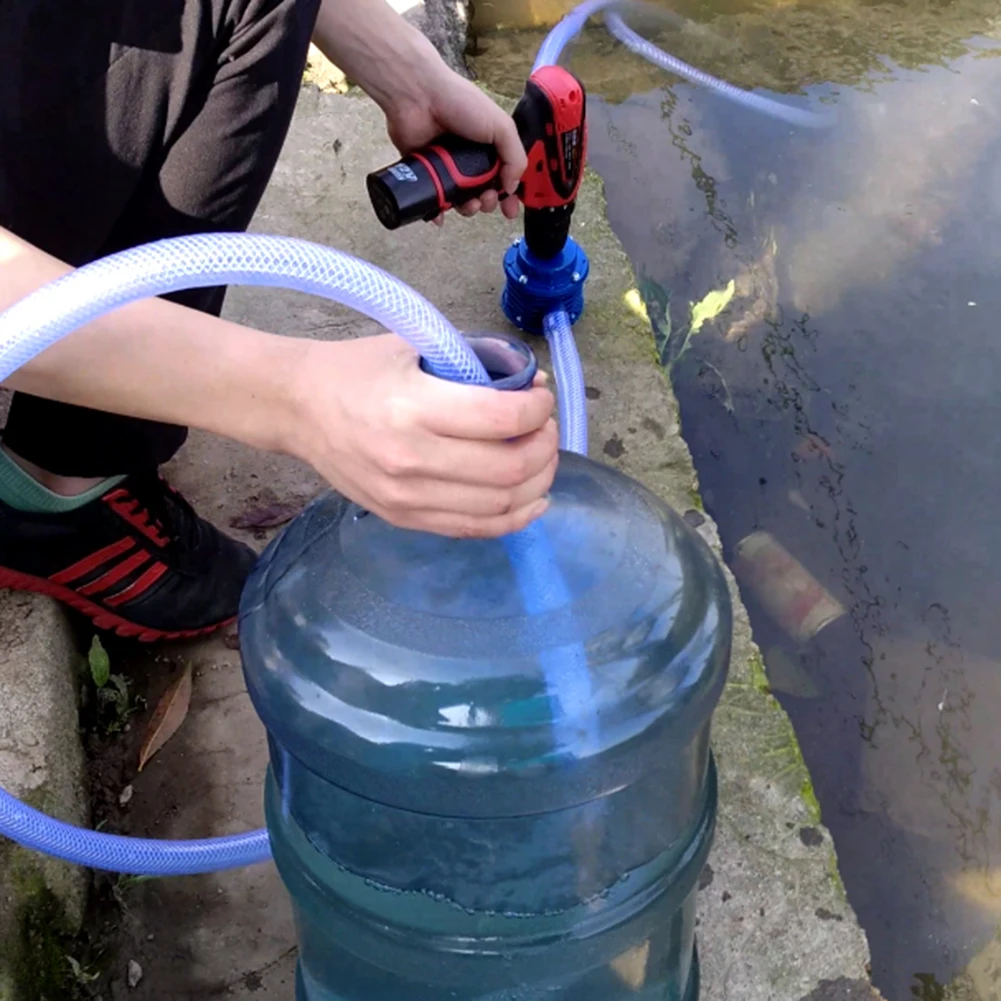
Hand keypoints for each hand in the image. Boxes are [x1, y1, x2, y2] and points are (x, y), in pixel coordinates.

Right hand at [289, 334, 557, 536]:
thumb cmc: (358, 370)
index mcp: (412, 406)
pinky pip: (475, 529)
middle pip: (508, 468)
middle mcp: (410, 459)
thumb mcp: (414, 347)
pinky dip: (515, 518)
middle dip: (544, 445)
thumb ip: (474, 363)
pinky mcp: (404, 519)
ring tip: (542, 458)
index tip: (541, 397)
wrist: (298, 408)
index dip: (538, 409)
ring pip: (500, 505)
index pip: (501, 417)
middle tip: (545, 427)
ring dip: (537, 481)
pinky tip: (533, 499)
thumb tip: (534, 386)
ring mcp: (406, 497)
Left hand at [383, 62, 526, 221]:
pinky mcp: (426, 172)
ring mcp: (446, 166)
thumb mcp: (501, 126)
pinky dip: (437, 212)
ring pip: (460, 200)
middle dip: (488, 202)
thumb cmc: (459, 101)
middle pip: (483, 192)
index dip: (509, 195)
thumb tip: (513, 186)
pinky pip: (433, 199)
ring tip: (467, 204)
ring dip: (467, 208)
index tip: (510, 210)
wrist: (419, 97)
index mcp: (489, 146)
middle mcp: (468, 157)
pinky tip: (440, 216)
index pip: (504, 176)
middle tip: (486, 199)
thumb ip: (515, 157)